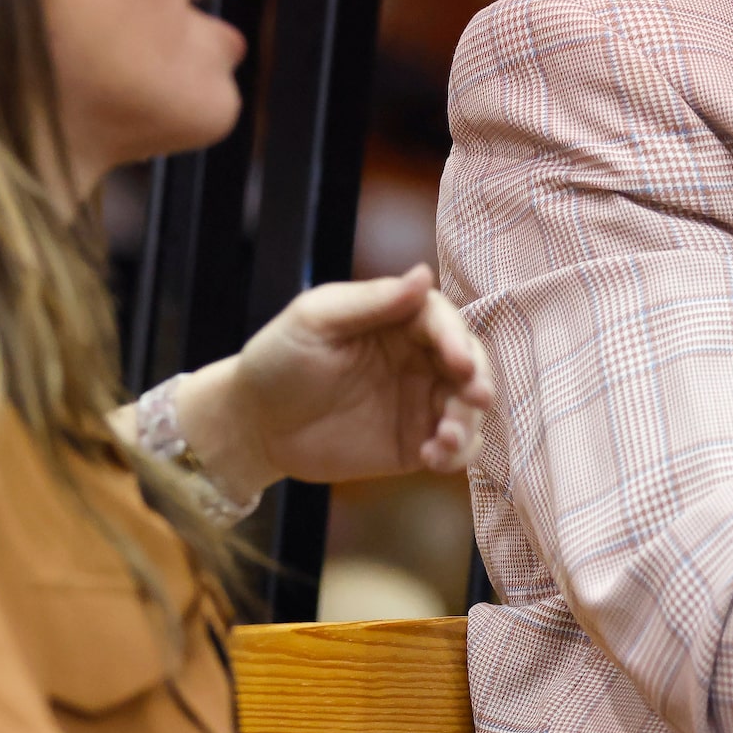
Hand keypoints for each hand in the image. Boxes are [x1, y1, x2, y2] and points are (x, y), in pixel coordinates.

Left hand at [172, 267, 494, 498]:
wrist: (253, 425)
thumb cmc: (278, 359)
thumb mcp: (315, 320)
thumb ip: (371, 301)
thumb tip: (425, 274)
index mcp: (398, 320)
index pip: (443, 321)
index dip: (458, 339)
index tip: (460, 363)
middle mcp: (418, 358)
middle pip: (471, 362)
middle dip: (479, 380)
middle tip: (475, 399)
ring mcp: (420, 401)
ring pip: (468, 407)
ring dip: (469, 422)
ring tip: (445, 440)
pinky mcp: (415, 442)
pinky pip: (454, 447)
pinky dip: (457, 454)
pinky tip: (434, 459)